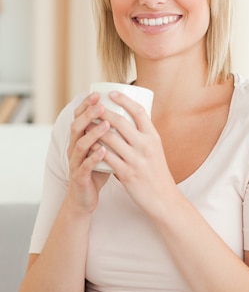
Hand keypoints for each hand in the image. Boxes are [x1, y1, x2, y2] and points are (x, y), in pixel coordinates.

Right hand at [66, 92, 110, 212]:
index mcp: (80, 138)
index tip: (97, 93)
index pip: (79, 117)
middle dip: (88, 115)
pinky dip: (93, 157)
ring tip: (105, 124)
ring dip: (92, 133)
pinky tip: (103, 151)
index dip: (86, 105)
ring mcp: (75, 163)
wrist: (85, 198)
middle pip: (77, 127)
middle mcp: (74, 148)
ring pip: (79, 145)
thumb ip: (111, 133)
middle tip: (101, 105)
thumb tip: (130, 114)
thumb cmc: (97, 170)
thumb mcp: (103, 148)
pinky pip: (85, 166)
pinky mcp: (79, 177)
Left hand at [95, 91, 176, 214]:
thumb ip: (143, 136)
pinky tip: (87, 145)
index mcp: (154, 137)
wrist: (163, 199)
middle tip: (92, 106)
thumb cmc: (157, 173)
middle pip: (120, 122)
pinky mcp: (126, 174)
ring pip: (109, 138)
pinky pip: (106, 157)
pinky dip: (95, 149)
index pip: (139, 112)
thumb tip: (129, 120)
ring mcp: (136, 160)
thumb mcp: (156, 150)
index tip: (112, 93)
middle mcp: (146, 146)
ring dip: (95, 129)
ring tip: (85, 123)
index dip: (124, 100)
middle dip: (103, 111)